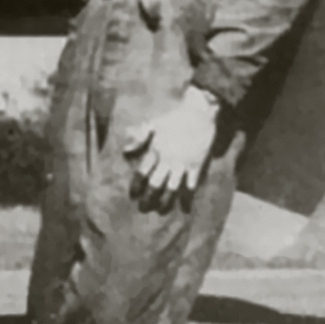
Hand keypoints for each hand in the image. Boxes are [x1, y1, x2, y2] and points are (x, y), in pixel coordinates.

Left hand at [122, 87, 221, 210]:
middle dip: (149, 197)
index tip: (133, 194)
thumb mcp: (153, 124)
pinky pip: (191, 186)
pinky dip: (187, 197)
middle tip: (143, 207)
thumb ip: (139, 137)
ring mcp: (183, 165)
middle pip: (155, 184)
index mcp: (156, 150)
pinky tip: (185, 206)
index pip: (142, 172)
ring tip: (161, 210)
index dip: (136, 184)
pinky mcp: (197, 166)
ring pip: (172, 188)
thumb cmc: (174, 118)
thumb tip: (125, 151)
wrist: (199, 113)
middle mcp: (168, 160)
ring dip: (166, 201)